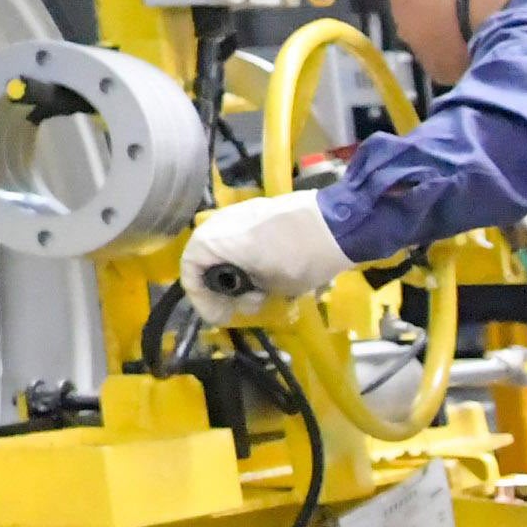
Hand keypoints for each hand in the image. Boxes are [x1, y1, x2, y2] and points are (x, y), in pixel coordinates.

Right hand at [182, 189, 348, 317]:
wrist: (337, 224)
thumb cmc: (299, 259)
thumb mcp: (270, 287)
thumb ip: (247, 294)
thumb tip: (245, 298)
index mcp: (215, 240)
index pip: (189, 272)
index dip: (202, 300)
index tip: (221, 317)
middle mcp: (220, 221)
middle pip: (204, 259)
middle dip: (219, 287)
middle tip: (240, 307)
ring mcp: (240, 212)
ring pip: (223, 248)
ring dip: (233, 272)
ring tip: (259, 292)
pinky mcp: (259, 210)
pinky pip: (241, 237)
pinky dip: (245, 257)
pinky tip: (267, 272)